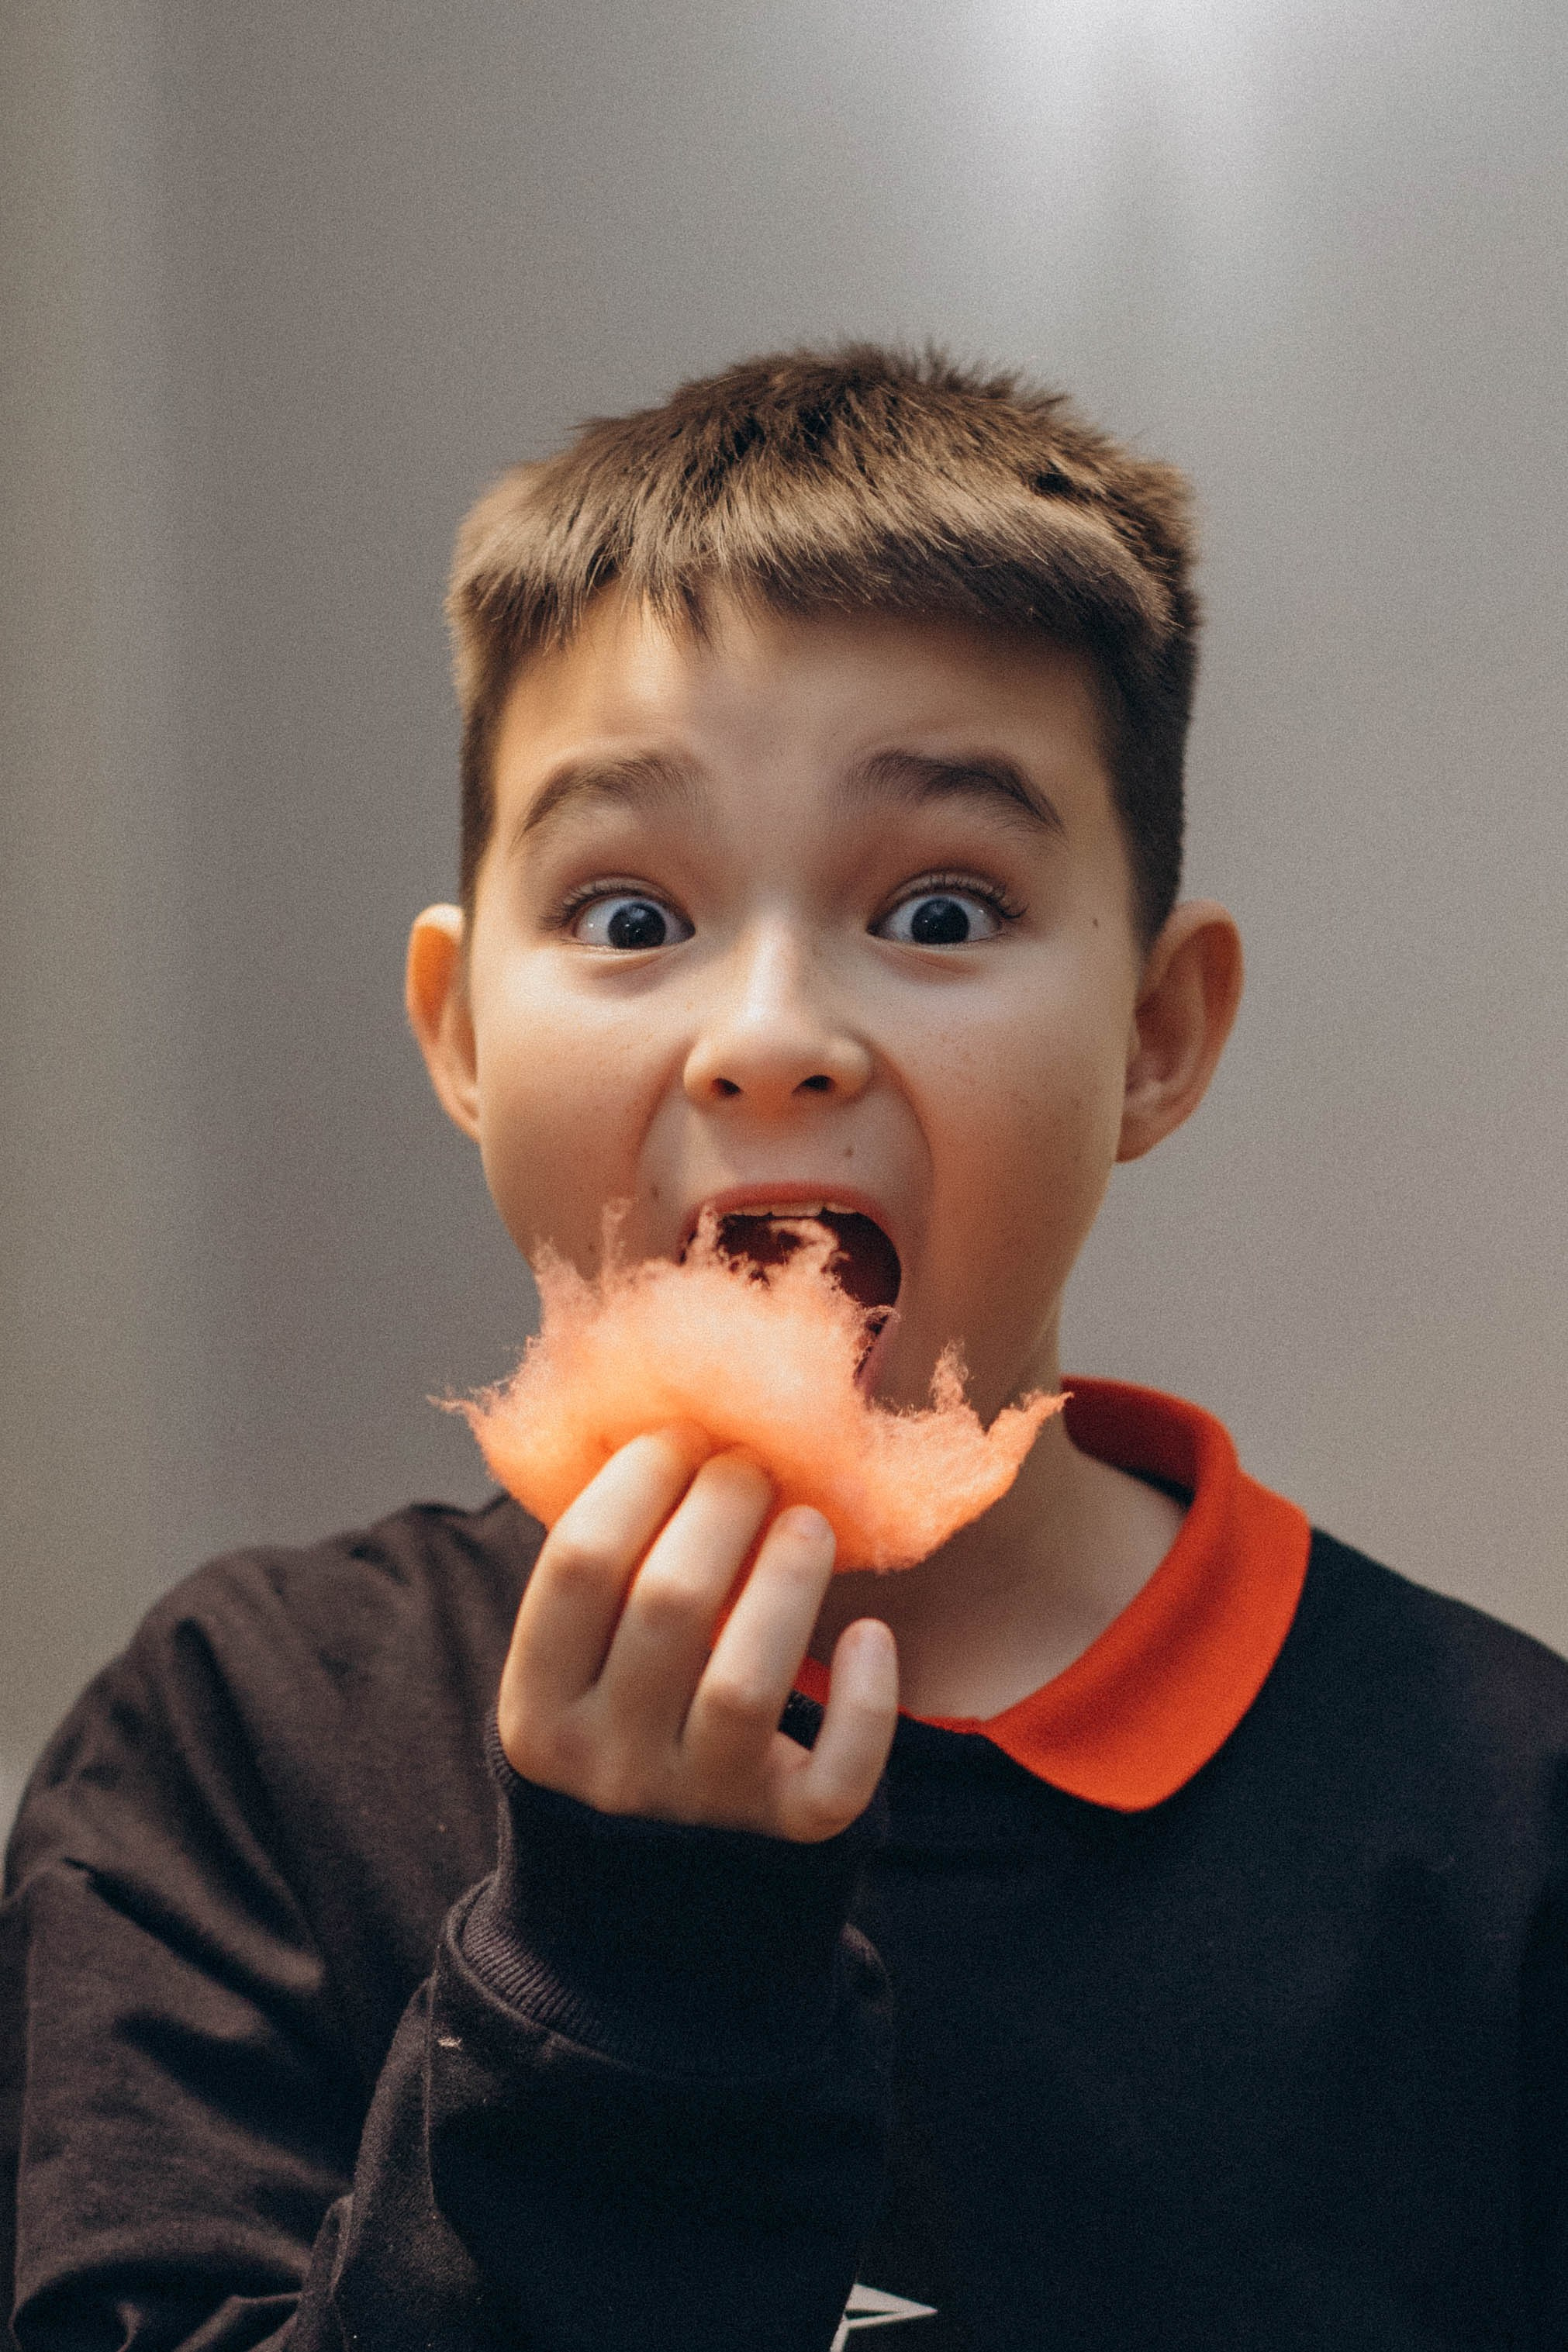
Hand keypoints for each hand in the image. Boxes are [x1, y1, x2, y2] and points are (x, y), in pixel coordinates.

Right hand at [496, 1427, 898, 1841]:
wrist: (650, 1915)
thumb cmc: (622, 1734)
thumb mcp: (577, 1677)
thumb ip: (603, 1582)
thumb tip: (660, 1426)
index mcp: (538, 1711)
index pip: (579, 1564)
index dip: (637, 1479)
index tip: (681, 1436)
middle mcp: (606, 1766)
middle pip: (669, 1602)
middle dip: (721, 1506)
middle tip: (752, 1465)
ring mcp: (696, 1808)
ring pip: (747, 1680)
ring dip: (787, 1578)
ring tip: (808, 1521)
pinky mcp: (785, 1838)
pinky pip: (835, 1773)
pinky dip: (865, 1701)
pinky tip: (869, 1634)